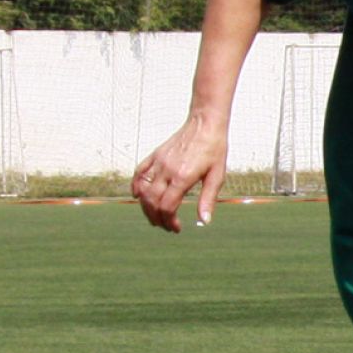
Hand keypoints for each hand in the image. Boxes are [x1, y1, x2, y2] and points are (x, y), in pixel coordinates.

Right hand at [132, 116, 227, 232]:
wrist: (205, 124)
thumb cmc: (215, 150)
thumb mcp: (217, 176)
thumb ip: (208, 199)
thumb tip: (204, 221)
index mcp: (182, 177)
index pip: (167, 207)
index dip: (170, 221)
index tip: (177, 228)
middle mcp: (166, 170)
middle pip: (152, 202)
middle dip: (157, 218)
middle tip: (166, 226)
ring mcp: (158, 162)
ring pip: (143, 190)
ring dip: (146, 207)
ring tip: (155, 217)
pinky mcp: (154, 155)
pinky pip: (139, 174)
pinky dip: (136, 187)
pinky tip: (139, 197)